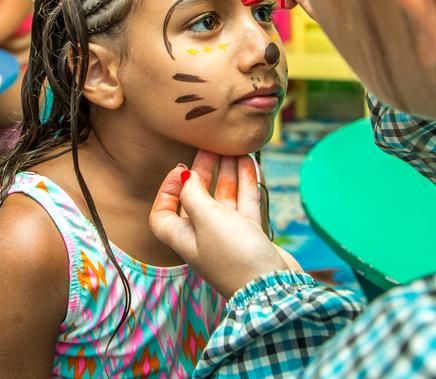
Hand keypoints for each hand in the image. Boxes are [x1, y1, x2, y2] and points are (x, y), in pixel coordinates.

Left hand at [150, 151, 300, 298]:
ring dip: (228, 173)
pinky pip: (245, 204)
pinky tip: (250, 163)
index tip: (180, 170)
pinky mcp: (251, 236)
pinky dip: (246, 183)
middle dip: (203, 172)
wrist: (272, 288)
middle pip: (197, 199)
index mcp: (183, 237)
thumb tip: (185, 177)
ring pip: (224, 198)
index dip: (166, 190)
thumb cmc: (233, 255)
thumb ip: (193, 194)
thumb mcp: (206, 219)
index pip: (163, 213)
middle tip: (211, 147)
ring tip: (234, 149)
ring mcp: (229, 236)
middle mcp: (203, 236)